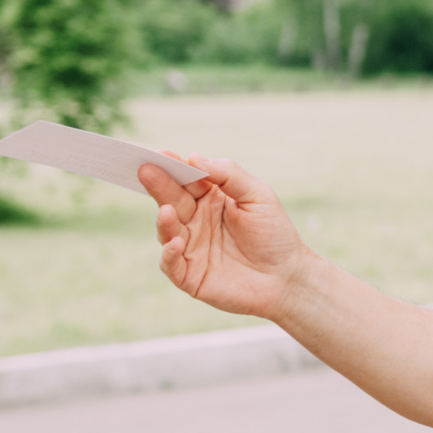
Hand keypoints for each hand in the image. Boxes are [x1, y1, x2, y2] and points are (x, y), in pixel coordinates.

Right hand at [140, 152, 311, 320]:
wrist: (287, 277)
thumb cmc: (274, 234)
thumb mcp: (258, 196)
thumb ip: (229, 175)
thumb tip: (195, 157)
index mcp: (210, 198)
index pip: (186, 179)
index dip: (172, 166)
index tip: (158, 154)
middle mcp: (195, 221)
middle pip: (172, 200)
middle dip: (159, 185)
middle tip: (146, 170)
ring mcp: (190, 248)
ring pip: (167, 231)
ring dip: (164, 221)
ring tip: (167, 211)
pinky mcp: (189, 276)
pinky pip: (171, 264)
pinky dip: (169, 254)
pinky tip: (176, 244)